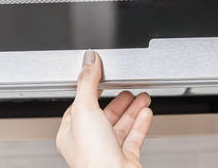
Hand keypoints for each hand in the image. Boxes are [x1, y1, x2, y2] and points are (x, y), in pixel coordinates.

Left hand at [57, 50, 152, 167]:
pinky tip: (146, 113)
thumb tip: (89, 60)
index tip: (102, 77)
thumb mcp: (85, 110)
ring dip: (132, 109)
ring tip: (142, 97)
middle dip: (118, 100)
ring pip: (120, 126)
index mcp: (71, 134)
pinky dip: (140, 124)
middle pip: (104, 115)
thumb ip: (87, 82)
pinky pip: (134, 138)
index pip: (80, 106)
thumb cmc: (93, 158)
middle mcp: (89, 144)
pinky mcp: (125, 160)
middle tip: (127, 88)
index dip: (91, 91)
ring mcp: (107, 152)